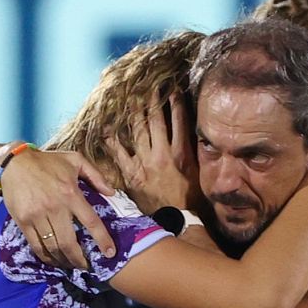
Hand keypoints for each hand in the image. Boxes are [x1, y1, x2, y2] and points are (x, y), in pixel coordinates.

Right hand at [0, 148, 115, 269]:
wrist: (13, 164)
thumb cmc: (47, 162)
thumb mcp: (75, 160)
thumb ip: (96, 176)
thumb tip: (112, 193)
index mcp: (71, 194)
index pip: (91, 222)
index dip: (102, 240)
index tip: (110, 253)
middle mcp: (55, 207)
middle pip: (69, 242)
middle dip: (79, 259)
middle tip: (86, 266)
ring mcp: (37, 216)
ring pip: (53, 247)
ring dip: (63, 261)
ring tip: (70, 265)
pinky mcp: (23, 221)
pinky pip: (36, 245)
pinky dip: (45, 256)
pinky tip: (53, 259)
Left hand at [110, 97, 194, 216]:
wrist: (178, 220)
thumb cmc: (192, 200)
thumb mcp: (200, 174)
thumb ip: (196, 154)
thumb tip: (196, 136)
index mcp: (182, 153)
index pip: (179, 121)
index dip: (175, 103)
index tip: (172, 89)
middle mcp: (163, 154)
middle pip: (156, 121)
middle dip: (152, 101)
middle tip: (147, 87)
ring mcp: (146, 163)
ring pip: (138, 131)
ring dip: (134, 113)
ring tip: (130, 98)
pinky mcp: (132, 174)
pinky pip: (119, 153)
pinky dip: (112, 140)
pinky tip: (107, 127)